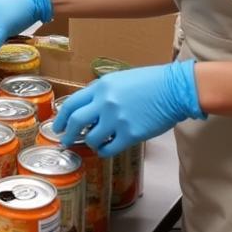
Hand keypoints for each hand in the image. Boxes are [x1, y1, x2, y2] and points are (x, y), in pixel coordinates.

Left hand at [52, 59, 205, 156]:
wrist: (174, 89)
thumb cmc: (149, 82)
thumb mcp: (119, 80)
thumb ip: (102, 93)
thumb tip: (88, 109)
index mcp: (101, 87)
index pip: (72, 104)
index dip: (61, 118)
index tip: (57, 126)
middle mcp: (105, 103)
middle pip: (76, 122)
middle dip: (67, 135)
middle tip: (65, 142)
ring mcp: (117, 119)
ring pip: (91, 138)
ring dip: (90, 143)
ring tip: (95, 143)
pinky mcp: (130, 134)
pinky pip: (109, 149)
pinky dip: (104, 151)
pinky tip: (106, 149)